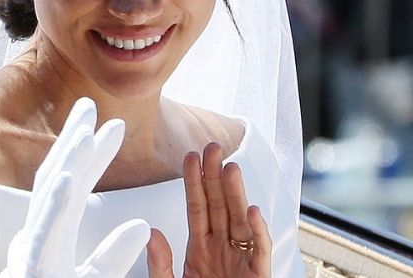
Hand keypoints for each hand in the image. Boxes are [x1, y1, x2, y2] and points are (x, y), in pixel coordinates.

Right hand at [0, 98, 150, 277]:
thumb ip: (113, 256)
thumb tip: (142, 225)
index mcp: (53, 238)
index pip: (73, 187)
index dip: (91, 154)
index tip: (111, 123)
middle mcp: (38, 239)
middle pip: (58, 181)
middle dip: (74, 141)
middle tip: (90, 104)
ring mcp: (31, 252)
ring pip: (48, 200)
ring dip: (67, 164)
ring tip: (86, 131)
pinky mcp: (30, 268)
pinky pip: (44, 234)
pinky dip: (54, 205)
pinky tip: (69, 179)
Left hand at [146, 143, 271, 277]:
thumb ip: (161, 264)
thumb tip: (152, 233)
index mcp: (201, 249)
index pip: (198, 208)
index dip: (194, 183)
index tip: (190, 156)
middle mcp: (224, 250)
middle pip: (220, 207)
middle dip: (216, 177)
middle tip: (213, 147)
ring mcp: (242, 262)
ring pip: (241, 222)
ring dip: (236, 195)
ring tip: (230, 167)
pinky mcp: (258, 277)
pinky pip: (261, 252)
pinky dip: (259, 232)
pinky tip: (251, 210)